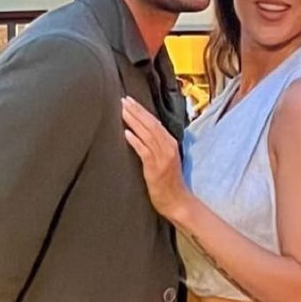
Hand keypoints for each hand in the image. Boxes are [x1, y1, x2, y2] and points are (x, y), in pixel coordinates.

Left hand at [121, 97, 188, 222]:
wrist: (177, 202)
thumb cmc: (169, 182)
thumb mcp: (166, 159)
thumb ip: (157, 145)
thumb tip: (144, 132)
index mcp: (171, 143)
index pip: (155, 122)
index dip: (142, 110)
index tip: (130, 101)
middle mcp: (168, 147)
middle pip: (151, 124)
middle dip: (137, 111)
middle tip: (124, 100)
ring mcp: (162, 158)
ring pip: (147, 134)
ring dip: (134, 121)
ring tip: (123, 111)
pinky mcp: (155, 169)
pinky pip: (145, 151)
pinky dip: (136, 141)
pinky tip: (127, 133)